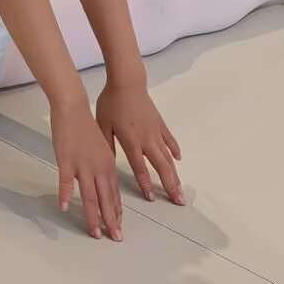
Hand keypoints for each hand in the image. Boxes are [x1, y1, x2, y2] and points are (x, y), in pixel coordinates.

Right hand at [51, 102, 123, 239]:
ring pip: (89, 196)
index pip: (114, 194)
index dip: (116, 211)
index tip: (118, 226)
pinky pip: (65, 181)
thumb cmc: (86, 126)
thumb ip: (102, 166)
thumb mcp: (101, 147)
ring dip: (92, 216)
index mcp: (108, 166)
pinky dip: (65, 195)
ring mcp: (82, 165)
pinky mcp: (66, 160)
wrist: (73, 108)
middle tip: (115, 237)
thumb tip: (103, 182)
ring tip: (94, 232)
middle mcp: (99, 168)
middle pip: (105, 199)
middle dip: (111, 221)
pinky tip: (64, 207)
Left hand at [96, 82, 183, 207]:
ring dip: (175, 174)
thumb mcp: (102, 124)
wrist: (126, 82)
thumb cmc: (111, 102)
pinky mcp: (160, 123)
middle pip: (161, 166)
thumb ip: (107, 144)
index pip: (140, 167)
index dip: (145, 183)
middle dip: (170, 185)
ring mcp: (156, 131)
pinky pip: (170, 140)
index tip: (151, 198)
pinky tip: (178, 160)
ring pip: (168, 157)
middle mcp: (147, 139)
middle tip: (178, 201)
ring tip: (181, 189)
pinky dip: (174, 150)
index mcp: (131, 141)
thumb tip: (108, 164)